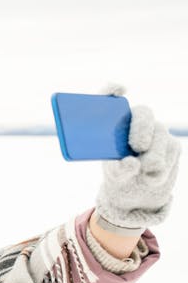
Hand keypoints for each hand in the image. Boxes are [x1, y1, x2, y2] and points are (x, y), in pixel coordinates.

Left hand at [96, 102, 180, 228]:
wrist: (138, 192)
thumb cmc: (120, 176)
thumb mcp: (114, 175)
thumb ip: (118, 170)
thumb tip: (131, 163)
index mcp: (114, 123)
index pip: (110, 99)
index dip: (112, 90)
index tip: (119, 90)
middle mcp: (136, 122)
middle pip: (143, 112)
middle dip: (141, 127)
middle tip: (138, 146)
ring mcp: (156, 131)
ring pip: (160, 136)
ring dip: (152, 158)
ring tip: (143, 173)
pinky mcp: (172, 144)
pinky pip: (171, 152)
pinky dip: (161, 169)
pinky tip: (151, 179)